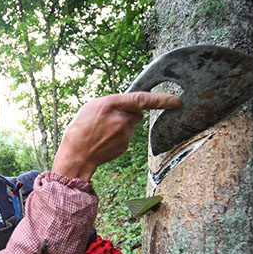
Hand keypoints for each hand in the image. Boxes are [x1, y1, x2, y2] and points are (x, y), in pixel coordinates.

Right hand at [52, 92, 180, 180]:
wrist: (76, 154)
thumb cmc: (80, 128)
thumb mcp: (92, 106)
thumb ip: (112, 103)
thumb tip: (128, 105)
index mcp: (111, 104)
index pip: (142, 99)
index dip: (161, 99)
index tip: (176, 100)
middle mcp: (121, 118)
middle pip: (137, 112)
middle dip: (130, 113)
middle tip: (110, 119)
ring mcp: (124, 134)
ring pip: (131, 125)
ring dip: (122, 126)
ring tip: (103, 132)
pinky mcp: (125, 145)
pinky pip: (126, 136)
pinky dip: (118, 137)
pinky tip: (105, 140)